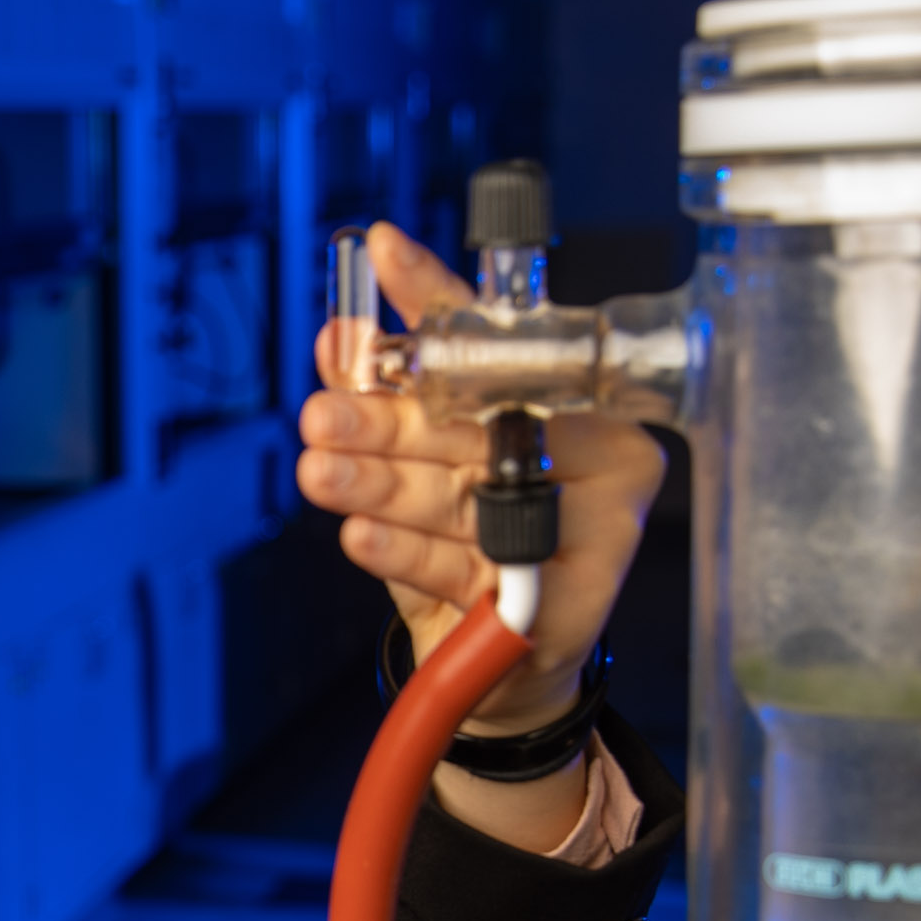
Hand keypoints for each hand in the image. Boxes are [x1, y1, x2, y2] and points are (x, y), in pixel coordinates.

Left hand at [297, 223, 668, 843]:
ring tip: (321, 470)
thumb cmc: (464, 543)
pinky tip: (359, 533)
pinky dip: (404, 551)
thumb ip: (385, 394)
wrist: (492, 668)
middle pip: (479, 424)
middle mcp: (601, 459)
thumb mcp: (417, 460)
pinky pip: (465, 567)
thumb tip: (338, 337)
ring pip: (465, 496)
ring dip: (381, 483)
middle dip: (387, 421)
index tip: (383, 253)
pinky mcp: (564, 604)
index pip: (501, 338)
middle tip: (319, 417)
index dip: (438, 300)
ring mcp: (592, 533)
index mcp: (581, 400)